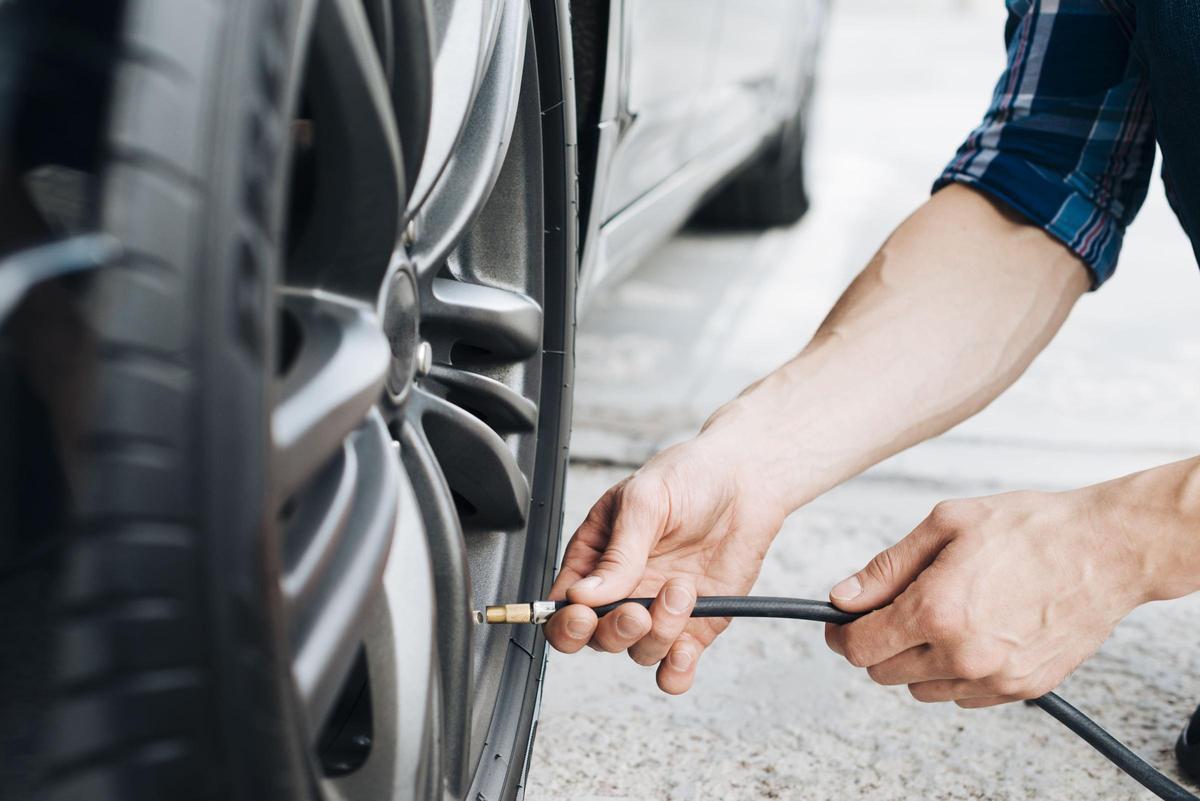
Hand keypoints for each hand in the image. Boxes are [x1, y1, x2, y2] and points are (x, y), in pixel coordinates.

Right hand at [545, 428, 787, 693]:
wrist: (747, 482)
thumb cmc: (690, 477)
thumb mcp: (645, 501)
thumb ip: (617, 553)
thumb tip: (583, 595)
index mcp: (596, 557)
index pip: (562, 605)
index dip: (565, 621)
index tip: (584, 614)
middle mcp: (623, 589)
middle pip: (596, 638)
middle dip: (615, 630)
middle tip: (638, 610)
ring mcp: (658, 610)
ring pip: (637, 652)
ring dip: (658, 634)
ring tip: (682, 590)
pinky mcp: (695, 626)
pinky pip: (675, 668)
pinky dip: (676, 672)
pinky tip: (685, 651)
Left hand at [824, 489, 1150, 706]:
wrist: (1106, 549)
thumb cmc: (1030, 528)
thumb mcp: (945, 525)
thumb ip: (887, 568)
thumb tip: (843, 597)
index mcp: (935, 610)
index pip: (859, 646)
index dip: (841, 632)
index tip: (842, 621)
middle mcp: (962, 653)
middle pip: (883, 672)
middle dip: (879, 641)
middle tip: (897, 608)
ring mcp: (994, 677)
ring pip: (921, 689)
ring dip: (916, 660)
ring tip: (944, 615)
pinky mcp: (1023, 688)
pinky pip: (963, 696)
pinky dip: (955, 672)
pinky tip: (974, 632)